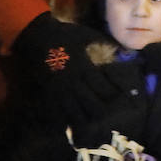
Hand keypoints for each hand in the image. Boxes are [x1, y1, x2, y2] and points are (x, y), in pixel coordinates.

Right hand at [11, 13, 136, 125]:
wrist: (38, 34)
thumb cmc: (64, 33)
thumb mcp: (87, 34)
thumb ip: (104, 41)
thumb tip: (122, 47)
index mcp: (84, 67)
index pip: (103, 88)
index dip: (113, 95)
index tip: (121, 98)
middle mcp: (73, 81)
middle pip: (92, 105)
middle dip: (102, 111)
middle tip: (108, 112)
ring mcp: (60, 89)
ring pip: (75, 113)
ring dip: (84, 120)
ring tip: (90, 125)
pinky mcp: (47, 92)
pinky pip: (55, 113)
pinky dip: (63, 121)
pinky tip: (68, 127)